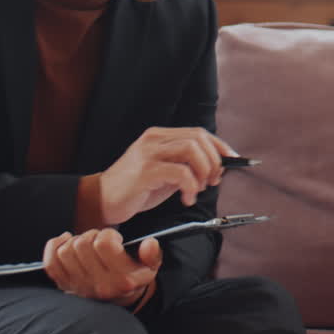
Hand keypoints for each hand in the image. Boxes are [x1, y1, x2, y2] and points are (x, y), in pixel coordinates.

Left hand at [43, 227, 160, 307]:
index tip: (115, 239)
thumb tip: (149, 243)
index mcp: (121, 279)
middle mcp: (98, 285)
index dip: (108, 234)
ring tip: (87, 244)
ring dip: (75, 241)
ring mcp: (78, 288)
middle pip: (82, 244)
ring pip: (66, 251)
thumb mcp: (150, 267)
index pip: (103, 243)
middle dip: (91, 235)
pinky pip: (51, 263)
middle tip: (100, 240)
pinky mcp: (64, 287)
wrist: (119, 301)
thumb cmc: (134, 277)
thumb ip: (152, 254)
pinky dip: (55, 247)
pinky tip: (67, 241)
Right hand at [92, 127, 236, 225]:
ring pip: (191, 150)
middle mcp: (154, 139)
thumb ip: (187, 167)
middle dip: (214, 161)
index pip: (198, 133)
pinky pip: (180, 172)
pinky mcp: (145, 171)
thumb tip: (218, 168)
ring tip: (198, 189)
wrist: (101, 200)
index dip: (219, 146)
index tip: (232, 161)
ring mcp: (148, 153)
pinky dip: (191, 186)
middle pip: (198, 138)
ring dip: (204, 171)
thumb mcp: (165, 173)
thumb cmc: (135, 188)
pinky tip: (186, 198)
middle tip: (213, 181)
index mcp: (160, 136)